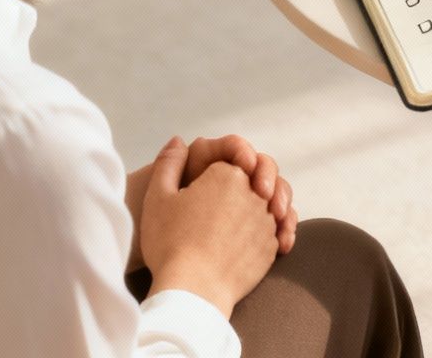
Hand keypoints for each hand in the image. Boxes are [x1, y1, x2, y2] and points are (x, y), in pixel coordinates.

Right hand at [124, 134, 297, 268]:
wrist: (193, 290)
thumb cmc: (170, 243)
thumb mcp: (158, 197)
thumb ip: (168, 163)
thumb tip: (178, 141)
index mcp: (228, 174)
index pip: (227, 164)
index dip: (212, 176)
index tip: (199, 193)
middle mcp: (255, 193)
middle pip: (251, 182)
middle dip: (237, 191)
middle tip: (215, 211)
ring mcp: (267, 220)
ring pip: (265, 206)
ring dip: (253, 211)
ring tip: (228, 230)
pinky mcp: (272, 246)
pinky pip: (273, 232)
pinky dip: (262, 235)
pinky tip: (243, 246)